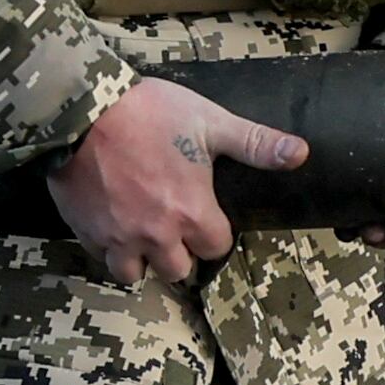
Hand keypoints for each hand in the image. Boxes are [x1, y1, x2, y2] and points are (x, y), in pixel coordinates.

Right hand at [49, 76, 309, 285]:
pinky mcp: (86, 232)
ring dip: (143, 260)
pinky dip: (108, 247)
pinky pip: (101, 256)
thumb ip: (255, 143)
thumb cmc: (150, 114)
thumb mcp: (209, 122)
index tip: (205, 216)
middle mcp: (158, 236)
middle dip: (180, 254)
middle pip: (178, 270)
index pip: (216, 248)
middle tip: (174, 229)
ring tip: (143, 237)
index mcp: (192, 213)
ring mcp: (119, 238)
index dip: (213, 233)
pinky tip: (111, 225)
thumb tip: (302, 154)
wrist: (82, 110)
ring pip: (135, 273)